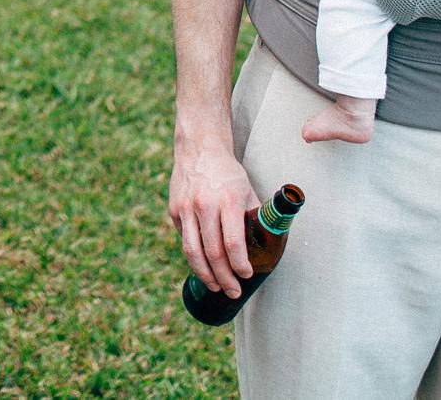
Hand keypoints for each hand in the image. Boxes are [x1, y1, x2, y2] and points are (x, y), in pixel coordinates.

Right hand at [167, 138, 260, 298]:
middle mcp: (205, 205)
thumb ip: (254, 218)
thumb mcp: (247, 191)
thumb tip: (265, 245)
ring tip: (215, 287)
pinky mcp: (174, 210)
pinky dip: (194, 256)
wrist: (199, 149)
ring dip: (205, 274)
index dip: (240, 265)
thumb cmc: (228, 173)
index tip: (247, 275)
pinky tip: (203, 265)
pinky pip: (185, 239)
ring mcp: (186, 208)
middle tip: (233, 291)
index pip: (233, 243)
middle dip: (225, 278)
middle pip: (213, 253)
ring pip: (193, 252)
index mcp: (228, 201)